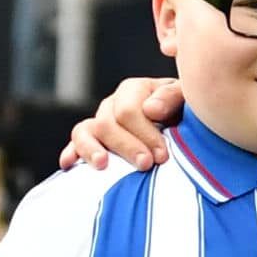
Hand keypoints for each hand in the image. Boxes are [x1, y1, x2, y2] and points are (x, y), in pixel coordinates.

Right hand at [62, 76, 183, 171]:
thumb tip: (150, 109)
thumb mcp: (187, 99)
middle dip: (126, 145)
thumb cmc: (188, 114)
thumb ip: (172, 97)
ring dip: (92, 149)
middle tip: (146, 164)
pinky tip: (68, 164)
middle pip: (107, 123)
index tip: (162, 156)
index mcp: (135, 90)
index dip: (145, 134)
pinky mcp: (93, 140)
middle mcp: (113, 104)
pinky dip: (71, 153)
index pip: (128, 111)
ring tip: (103, 165)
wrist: (184, 127)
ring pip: (85, 131)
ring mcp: (100, 122)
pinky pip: (75, 143)